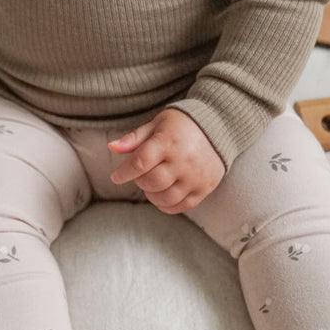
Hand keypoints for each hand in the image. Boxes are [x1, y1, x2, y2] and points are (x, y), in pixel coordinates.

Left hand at [107, 109, 224, 213]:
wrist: (218, 126)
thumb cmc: (181, 125)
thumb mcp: (157, 124)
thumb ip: (134, 138)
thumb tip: (112, 147)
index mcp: (168, 142)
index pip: (140, 162)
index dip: (124, 172)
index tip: (116, 176)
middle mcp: (182, 161)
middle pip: (152, 182)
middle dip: (140, 181)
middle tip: (140, 174)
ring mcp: (195, 177)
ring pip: (165, 198)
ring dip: (152, 195)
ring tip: (152, 184)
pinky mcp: (204, 188)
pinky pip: (182, 206)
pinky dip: (167, 205)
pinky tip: (162, 195)